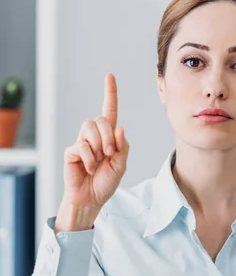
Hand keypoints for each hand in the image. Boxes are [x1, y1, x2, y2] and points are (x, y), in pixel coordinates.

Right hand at [62, 73, 129, 210]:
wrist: (91, 200)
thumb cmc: (105, 182)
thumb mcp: (121, 165)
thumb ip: (123, 146)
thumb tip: (120, 128)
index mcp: (108, 136)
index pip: (109, 110)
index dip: (110, 93)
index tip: (109, 75)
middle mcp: (94, 135)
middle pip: (101, 119)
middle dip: (109, 136)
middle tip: (110, 153)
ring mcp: (82, 142)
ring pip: (89, 126)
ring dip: (99, 144)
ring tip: (100, 160)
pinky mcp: (71, 151)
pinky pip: (81, 145)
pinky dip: (90, 158)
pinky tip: (89, 168)